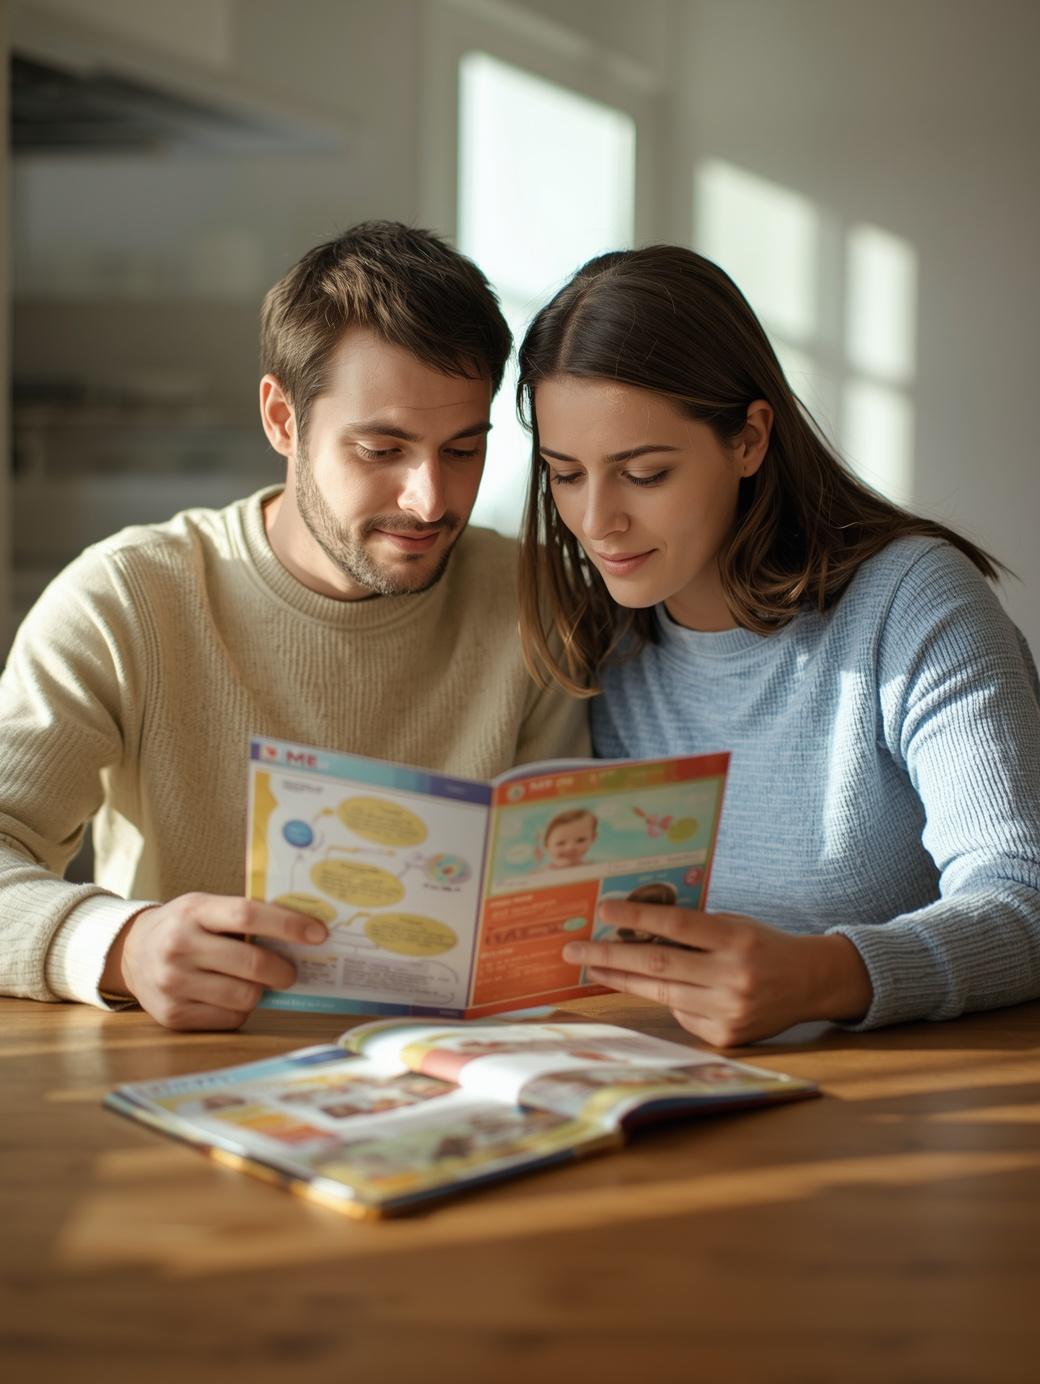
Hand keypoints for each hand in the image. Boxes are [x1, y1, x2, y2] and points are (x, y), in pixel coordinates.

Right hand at [102, 893, 328, 1030]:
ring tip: (255, 983)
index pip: (248, 915)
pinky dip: (239, 1010)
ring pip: (244, 997)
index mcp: (193, 911)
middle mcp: (179, 946)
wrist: (131, 953)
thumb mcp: (205, 907)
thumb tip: (304, 931)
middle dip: (283, 971)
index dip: (289, 925)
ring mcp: (173, 983)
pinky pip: (229, 1019)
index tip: (318, 934)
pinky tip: (230, 996)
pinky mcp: (173, 1015)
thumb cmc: (184, 927)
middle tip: (291, 972)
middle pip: (252, 964)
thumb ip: (243, 916)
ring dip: (260, 992)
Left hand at [563, 902, 872, 1045]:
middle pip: (658, 963)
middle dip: (609, 956)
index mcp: (736, 938)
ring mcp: (729, 1010)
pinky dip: (665, 999)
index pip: (677, 924)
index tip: (603, 909)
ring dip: (622, 979)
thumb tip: (634, 929)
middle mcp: (732, 976)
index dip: (638, 916)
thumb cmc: (763, 945)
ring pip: (661, 993)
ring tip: (592, 967)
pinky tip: (657, 988)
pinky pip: (681, 1015)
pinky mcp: (726, 1036)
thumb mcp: (734, 924)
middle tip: (574, 950)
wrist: (810, 982)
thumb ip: (693, 929)